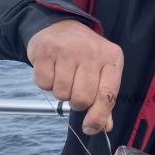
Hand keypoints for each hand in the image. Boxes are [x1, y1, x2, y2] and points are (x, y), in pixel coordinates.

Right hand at [26, 19, 123, 134]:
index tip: (89, 128)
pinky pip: (43, 84)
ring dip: (60, 92)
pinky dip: (45, 83)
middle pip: (82, 98)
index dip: (98, 117)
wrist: (60, 26)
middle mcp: (91, 52)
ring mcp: (67, 49)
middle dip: (76, 102)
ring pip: (61, 93)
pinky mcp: (45, 50)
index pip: (107, 95)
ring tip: (63, 77)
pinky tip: (51, 70)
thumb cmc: (85, 55)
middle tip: (75, 91)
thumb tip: (104, 127)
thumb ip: (104, 100)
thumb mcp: (102, 71)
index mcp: (111, 58)